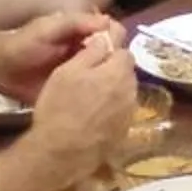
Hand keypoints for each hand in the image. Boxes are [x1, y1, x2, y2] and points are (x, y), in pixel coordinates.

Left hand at [0, 12, 121, 100]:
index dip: (118, 38)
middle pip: (113, 51)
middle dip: (118, 60)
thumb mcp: (49, 29)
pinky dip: (102, 90)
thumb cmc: (23, 45)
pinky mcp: (75, 88)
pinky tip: (108, 97)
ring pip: (106, 70)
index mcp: (82, 31)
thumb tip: (109, 22)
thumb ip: (76, 23)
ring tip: (117, 87)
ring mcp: (82, 70)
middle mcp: (86, 49)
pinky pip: (94, 88)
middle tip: (120, 73)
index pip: (112, 30)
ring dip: (113, 76)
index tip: (118, 51)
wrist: (0, 71)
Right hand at [22, 35, 137, 186]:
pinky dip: (111, 109)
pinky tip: (93, 115)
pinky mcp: (124, 131)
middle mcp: (131, 90)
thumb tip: (106, 38)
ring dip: (113, 89)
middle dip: (112, 70)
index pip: (124, 51)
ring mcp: (129, 113)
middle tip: (89, 76)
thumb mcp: (67, 72)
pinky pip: (121, 111)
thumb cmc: (60, 107)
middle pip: (126, 72)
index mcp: (119, 71)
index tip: (94, 54)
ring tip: (89, 97)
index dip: (110, 50)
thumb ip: (91, 52)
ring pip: (125, 92)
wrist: (61, 153)